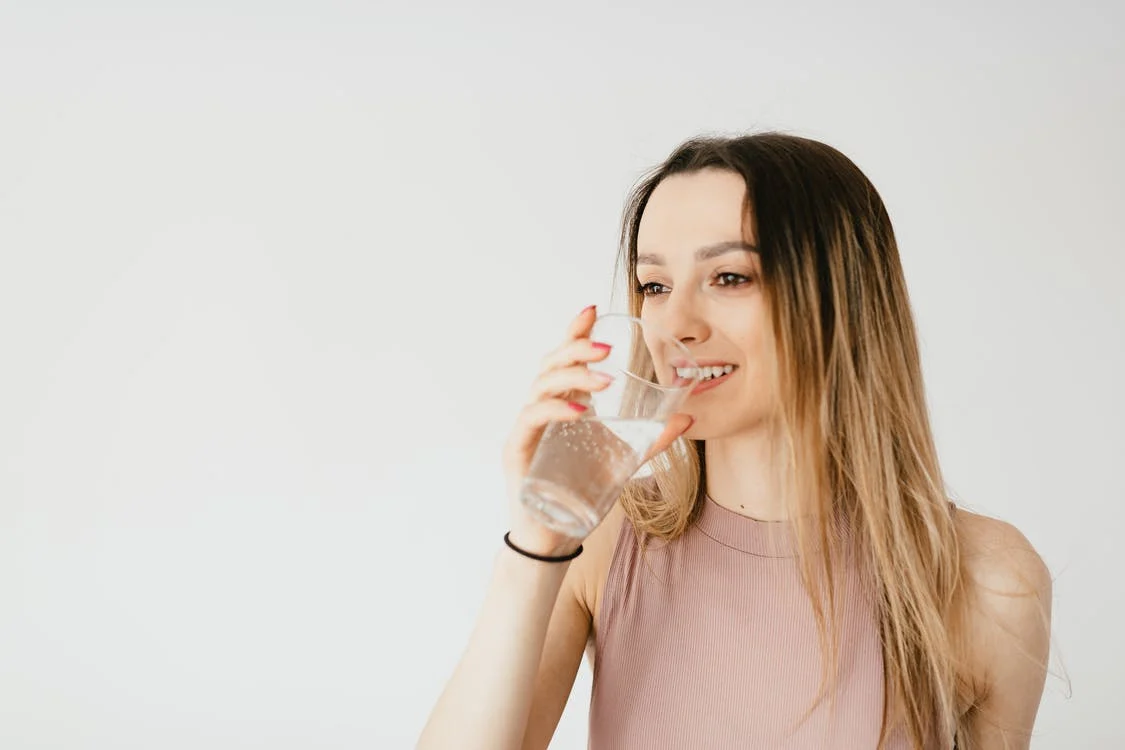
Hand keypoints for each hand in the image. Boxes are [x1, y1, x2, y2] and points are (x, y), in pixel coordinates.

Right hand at [501, 305, 692, 556]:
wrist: (555, 535)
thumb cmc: (582, 494)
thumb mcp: (623, 461)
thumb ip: (652, 440)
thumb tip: (688, 418)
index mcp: (563, 404)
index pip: (565, 358)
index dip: (575, 331)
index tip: (593, 308)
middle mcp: (542, 409)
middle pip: (551, 363)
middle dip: (577, 347)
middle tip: (607, 346)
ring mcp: (528, 428)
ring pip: (541, 384)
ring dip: (573, 375)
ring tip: (604, 378)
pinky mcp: (518, 449)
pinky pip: (533, 418)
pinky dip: (556, 409)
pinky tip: (580, 410)